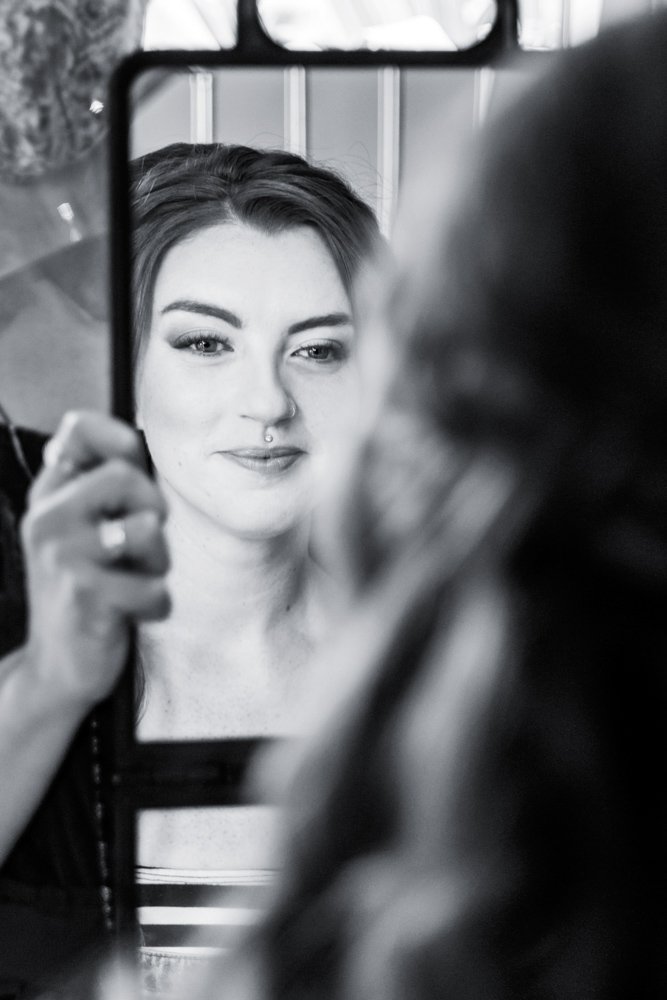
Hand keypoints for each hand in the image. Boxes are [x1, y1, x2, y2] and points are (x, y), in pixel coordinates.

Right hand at [20, 410, 169, 711]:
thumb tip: (137, 440)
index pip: (79, 428)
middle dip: (154, 510)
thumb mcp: (84, 530)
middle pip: (126, 475)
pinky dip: (156, 605)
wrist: (59, 667)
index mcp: (51, 495)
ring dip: (159, 562)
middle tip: (146, 545)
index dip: (121, 439)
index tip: (136, 468)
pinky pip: (154, 586)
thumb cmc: (88, 590)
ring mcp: (62, 556)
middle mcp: (48, 518)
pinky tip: (132, 614)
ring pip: (147, 528)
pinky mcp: (84, 596)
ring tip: (139, 579)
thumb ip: (103, 485)